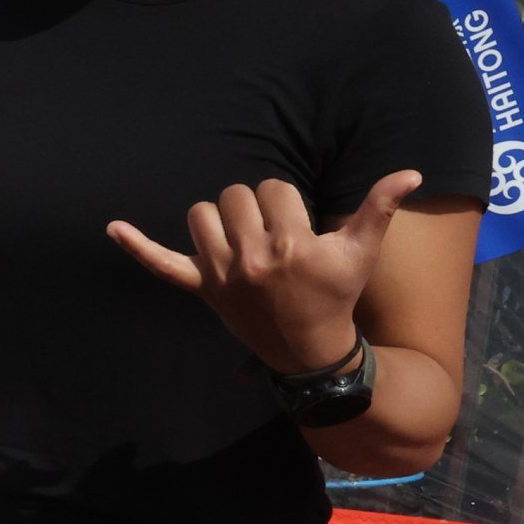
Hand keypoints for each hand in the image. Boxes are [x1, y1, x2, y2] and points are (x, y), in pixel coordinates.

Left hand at [107, 171, 419, 374]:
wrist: (309, 351)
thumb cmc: (336, 295)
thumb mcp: (360, 252)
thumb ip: (380, 208)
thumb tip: (412, 172)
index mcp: (291, 246)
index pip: (275, 189)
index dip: (287, 202)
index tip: (298, 229)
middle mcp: (252, 259)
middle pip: (236, 195)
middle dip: (255, 207)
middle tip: (272, 235)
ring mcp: (222, 276)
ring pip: (202, 215)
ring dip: (219, 219)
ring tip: (242, 238)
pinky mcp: (202, 290)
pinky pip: (162, 265)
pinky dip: (137, 246)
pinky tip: (112, 228)